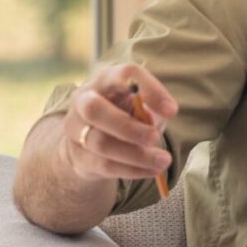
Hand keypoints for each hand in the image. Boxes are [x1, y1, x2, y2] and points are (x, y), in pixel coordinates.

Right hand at [59, 62, 178, 182]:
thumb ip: (152, 109)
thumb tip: (164, 114)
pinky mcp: (77, 155)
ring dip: (136, 154)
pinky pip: (104, 165)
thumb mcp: (141, 108)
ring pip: (101, 143)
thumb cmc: (126, 116)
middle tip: (155, 138)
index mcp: (106, 80)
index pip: (125, 75)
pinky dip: (132, 169)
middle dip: (128, 127)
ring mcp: (75, 128)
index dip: (150, 90)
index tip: (172, 112)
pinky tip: (152, 171)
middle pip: (94, 110)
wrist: (93, 143)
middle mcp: (83, 100)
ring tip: (163, 161)